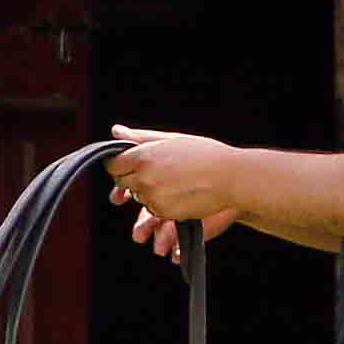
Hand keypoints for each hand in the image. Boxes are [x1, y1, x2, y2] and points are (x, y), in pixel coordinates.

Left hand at [107, 126, 242, 262]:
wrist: (230, 177)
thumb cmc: (204, 154)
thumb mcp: (172, 139)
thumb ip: (141, 137)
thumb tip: (116, 131)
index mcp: (143, 156)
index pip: (113, 165)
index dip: (121, 164)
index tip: (132, 163)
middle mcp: (144, 177)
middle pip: (122, 182)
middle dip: (134, 177)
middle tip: (159, 171)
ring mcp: (152, 196)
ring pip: (139, 196)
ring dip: (149, 191)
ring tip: (174, 181)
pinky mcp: (163, 212)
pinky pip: (152, 209)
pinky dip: (161, 203)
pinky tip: (180, 193)